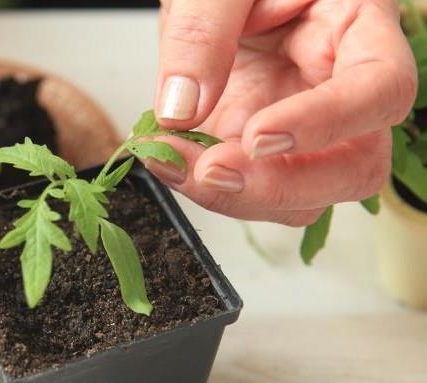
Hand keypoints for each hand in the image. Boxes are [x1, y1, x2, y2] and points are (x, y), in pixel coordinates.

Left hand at [149, 0, 416, 225]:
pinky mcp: (261, 153)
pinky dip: (207, 189)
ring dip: (237, 197)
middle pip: (354, 167)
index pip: (378, 90)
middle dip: (279, 185)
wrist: (212, 0)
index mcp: (354, 33)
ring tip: (173, 163)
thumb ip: (200, 33)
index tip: (258, 135)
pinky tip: (169, 161)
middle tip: (209, 171)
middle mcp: (339, 93)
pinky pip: (251, 191)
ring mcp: (302, 133)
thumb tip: (181, 109)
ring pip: (302, 198)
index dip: (326, 123)